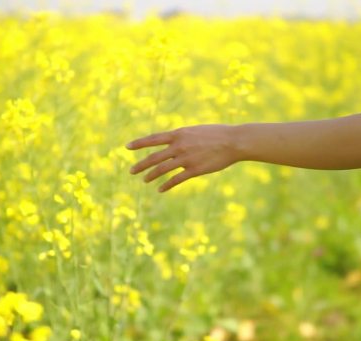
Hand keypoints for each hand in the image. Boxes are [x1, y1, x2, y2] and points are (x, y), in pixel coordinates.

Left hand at [125, 124, 240, 192]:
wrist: (233, 141)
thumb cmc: (216, 134)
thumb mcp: (195, 130)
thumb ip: (182, 136)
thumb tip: (172, 141)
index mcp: (179, 134)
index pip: (153, 138)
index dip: (139, 143)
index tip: (127, 147)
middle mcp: (179, 146)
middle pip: (154, 157)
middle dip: (141, 165)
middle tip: (131, 171)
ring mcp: (186, 158)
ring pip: (162, 169)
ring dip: (151, 176)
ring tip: (144, 180)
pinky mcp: (194, 170)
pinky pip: (176, 179)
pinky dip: (166, 185)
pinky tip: (160, 189)